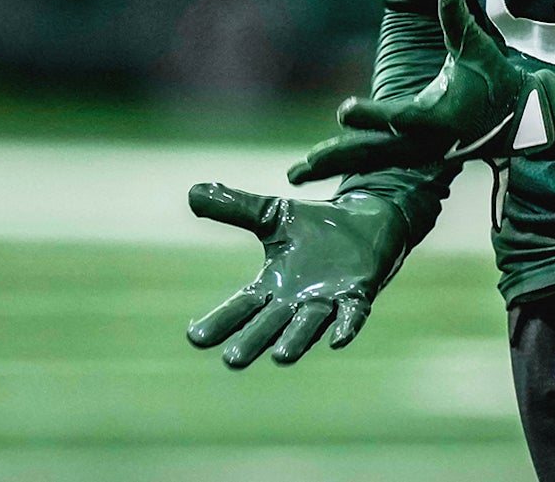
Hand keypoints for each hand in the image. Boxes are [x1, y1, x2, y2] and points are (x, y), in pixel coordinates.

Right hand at [185, 182, 405, 367]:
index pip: (242, 305)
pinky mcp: (359, 293)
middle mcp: (298, 300)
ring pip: (309, 325)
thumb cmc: (316, 226)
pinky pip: (352, 314)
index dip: (221, 320)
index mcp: (274, 285)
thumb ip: (234, 208)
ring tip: (280, 357)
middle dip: (253, 341)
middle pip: (270, 324)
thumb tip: (191, 193)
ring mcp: (329, 300)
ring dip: (296, 340)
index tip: (195, 337)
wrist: (363, 220)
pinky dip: (346, 325)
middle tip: (232, 360)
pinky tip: (339, 338)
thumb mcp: (271, 214)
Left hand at [287, 0, 553, 183]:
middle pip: (374, 153)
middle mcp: (424, 143)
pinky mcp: (413, 158)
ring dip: (335, 166)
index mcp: (437, 118)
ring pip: (369, 163)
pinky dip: (348, 168)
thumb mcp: (478, 49)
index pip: (399, 117)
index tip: (344, 110)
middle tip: (304, 165)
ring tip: (295, 174)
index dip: (372, 114)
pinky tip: (319, 171)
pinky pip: (375, 165)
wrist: (518, 119)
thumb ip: (457, 18)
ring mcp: (417, 155)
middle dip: (339, 157)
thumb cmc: (496, 80)